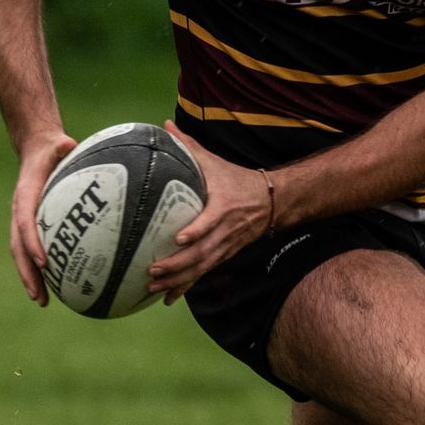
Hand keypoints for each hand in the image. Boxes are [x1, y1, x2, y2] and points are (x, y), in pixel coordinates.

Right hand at [9, 129, 80, 304]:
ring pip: (22, 255)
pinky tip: (57, 286)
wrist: (36, 150)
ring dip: (30, 279)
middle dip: (28, 274)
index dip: (33, 243)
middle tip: (39, 297)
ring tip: (42, 301)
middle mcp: (20, 212)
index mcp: (26, 196)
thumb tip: (70, 144)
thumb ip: (62, 146)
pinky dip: (40, 270)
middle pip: (18, 249)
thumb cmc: (52, 149)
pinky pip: (33, 251)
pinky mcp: (31, 226)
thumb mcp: (57, 144)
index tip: (45, 262)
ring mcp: (22, 221)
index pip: (26, 224)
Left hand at [146, 119, 274, 304]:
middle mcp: (226, 231)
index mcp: (224, 206)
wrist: (271, 201)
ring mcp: (226, 246)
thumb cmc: (237, 180)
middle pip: (203, 252)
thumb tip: (165, 126)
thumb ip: (189, 146)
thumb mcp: (215, 162)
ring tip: (154, 287)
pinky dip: (186, 286)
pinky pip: (204, 273)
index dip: (198, 230)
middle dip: (178, 264)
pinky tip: (169, 298)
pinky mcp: (224, 255)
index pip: (211, 221)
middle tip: (153, 270)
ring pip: (202, 267)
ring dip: (178, 280)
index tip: (180, 238)